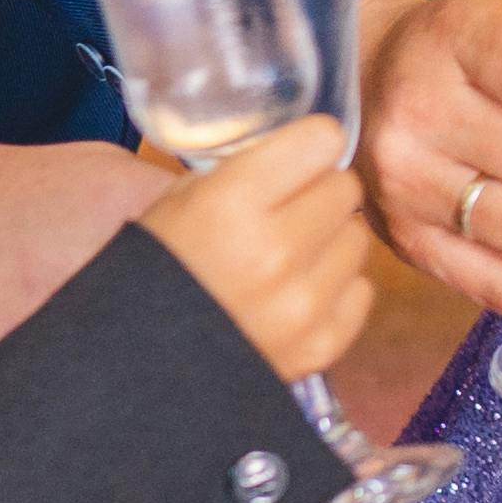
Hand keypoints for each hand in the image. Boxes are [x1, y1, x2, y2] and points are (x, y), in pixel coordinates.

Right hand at [141, 115, 375, 379]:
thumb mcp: (182, 199)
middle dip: (319, 192)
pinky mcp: (321, 345)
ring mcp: (302, 304)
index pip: (323, 140)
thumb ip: (245, 170)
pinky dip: (336, 289)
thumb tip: (303, 154)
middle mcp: (275, 251)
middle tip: (290, 211)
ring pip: (358, 238)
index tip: (299, 157)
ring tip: (290, 257)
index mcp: (232, 202)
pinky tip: (298, 294)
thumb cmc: (159, 269)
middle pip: (346, 188)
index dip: (309, 146)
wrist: (141, 361)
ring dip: (330, 240)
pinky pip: (360, 291)